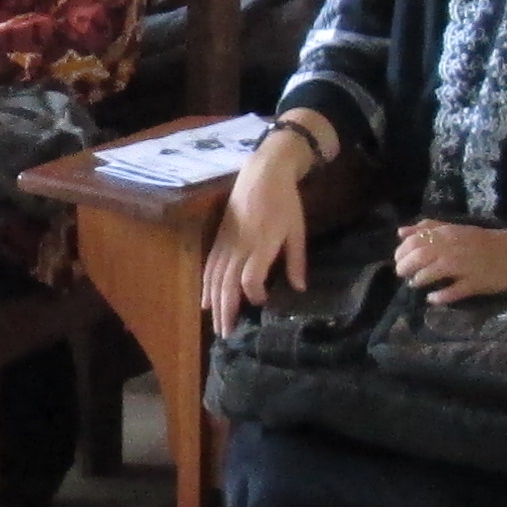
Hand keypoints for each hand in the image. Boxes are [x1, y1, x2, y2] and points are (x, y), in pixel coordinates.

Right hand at [203, 137, 317, 333]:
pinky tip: (206, 301)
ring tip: (216, 325)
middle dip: (227, 310)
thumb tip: (300, 289)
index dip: (253, 294)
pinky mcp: (219, 237)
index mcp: (262, 243)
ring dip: (215, 303)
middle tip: (227, 334)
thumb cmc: (286, 201)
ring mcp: (226, 242)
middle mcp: (240, 245)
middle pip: (228, 283)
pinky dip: (206, 285)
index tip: (262, 303)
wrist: (263, 172)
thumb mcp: (297, 230)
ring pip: (215, 277)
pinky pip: (209, 266)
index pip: (251, 277)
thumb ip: (296, 260)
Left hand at [392, 214, 506, 303]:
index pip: (413, 241)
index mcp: (448, 233)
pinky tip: (433, 298)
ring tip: (417, 284)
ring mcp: (465, 266)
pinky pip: (452, 292)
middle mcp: (453, 247)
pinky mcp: (477, 283)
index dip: (401, 253)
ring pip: (431, 272)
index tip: (400, 261)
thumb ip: (430, 228)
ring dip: (419, 280)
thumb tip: (401, 232)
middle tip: (405, 275)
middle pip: (418, 257)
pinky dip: (438, 296)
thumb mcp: (457, 229)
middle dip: (405, 268)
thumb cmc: (487, 241)